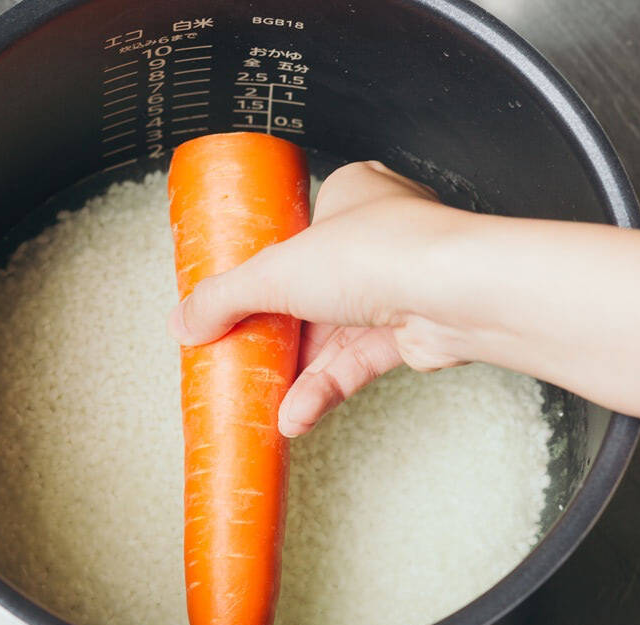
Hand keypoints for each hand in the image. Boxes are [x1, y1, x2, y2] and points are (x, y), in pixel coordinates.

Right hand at [168, 161, 476, 436]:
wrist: (456, 295)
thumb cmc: (385, 251)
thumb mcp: (276, 270)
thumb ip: (224, 297)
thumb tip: (183, 320)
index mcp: (349, 196)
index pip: (294, 235)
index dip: (260, 270)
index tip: (228, 301)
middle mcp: (375, 239)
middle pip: (309, 292)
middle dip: (274, 333)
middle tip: (238, 356)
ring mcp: (395, 287)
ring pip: (333, 335)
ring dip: (296, 373)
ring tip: (261, 400)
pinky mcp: (409, 333)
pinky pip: (356, 364)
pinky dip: (323, 389)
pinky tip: (295, 414)